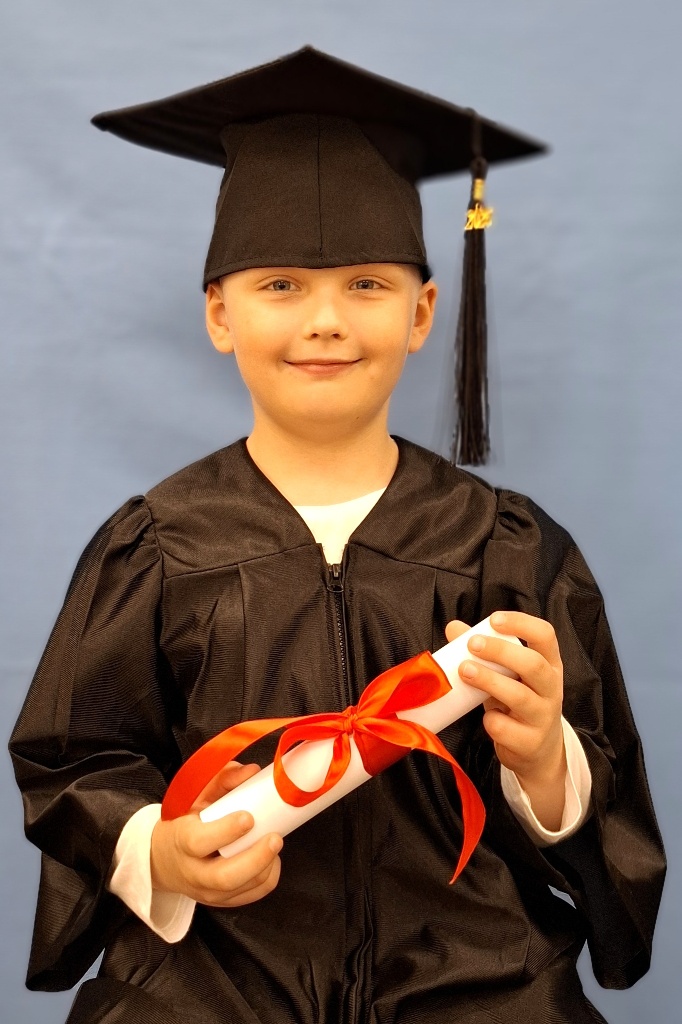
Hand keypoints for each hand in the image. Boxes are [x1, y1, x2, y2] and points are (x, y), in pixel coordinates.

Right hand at [151, 761, 282, 906]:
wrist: (164, 860)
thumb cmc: (184, 823)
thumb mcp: (196, 797)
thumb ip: (223, 781)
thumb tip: (252, 771)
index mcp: (182, 841)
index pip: (200, 842)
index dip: (226, 831)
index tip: (249, 817)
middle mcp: (193, 872)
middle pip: (225, 877)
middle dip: (256, 858)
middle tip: (275, 838)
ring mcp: (207, 892)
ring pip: (241, 890)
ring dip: (266, 867)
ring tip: (275, 844)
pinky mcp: (221, 902)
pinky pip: (250, 896)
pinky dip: (267, 879)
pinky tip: (271, 860)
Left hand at [445, 613, 566, 829]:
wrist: (538, 751)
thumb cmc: (518, 702)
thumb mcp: (506, 675)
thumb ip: (483, 652)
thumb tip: (453, 628)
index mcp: (549, 664)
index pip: (545, 635)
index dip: (521, 623)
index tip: (494, 619)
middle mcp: (551, 688)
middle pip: (533, 664)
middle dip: (501, 651)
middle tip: (473, 644)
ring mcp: (543, 716)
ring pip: (520, 696)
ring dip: (489, 681)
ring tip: (465, 671)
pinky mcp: (530, 742)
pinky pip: (506, 728)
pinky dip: (491, 721)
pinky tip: (484, 718)